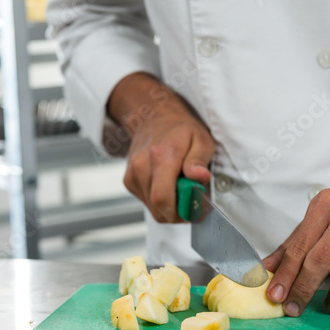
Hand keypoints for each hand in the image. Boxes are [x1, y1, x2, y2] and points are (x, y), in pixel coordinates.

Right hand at [108, 72, 213, 222]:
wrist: (153, 117)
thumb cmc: (180, 130)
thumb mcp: (201, 139)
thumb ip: (199, 160)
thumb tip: (200, 177)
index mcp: (161, 156)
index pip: (162, 199)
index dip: (180, 212)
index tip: (194, 208)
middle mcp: (141, 166)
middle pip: (158, 208)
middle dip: (177, 212)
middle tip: (190, 200)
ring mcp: (132, 174)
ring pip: (152, 208)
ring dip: (169, 206)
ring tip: (179, 187)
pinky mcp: (128, 181)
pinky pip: (146, 202)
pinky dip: (158, 200)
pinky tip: (166, 184)